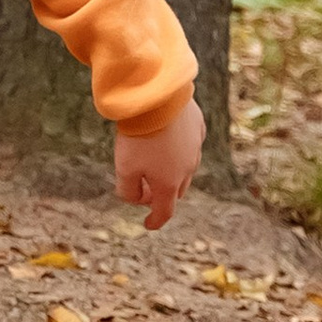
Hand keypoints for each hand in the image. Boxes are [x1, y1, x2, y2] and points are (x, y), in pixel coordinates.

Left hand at [114, 98, 204, 231]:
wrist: (158, 97)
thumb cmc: (138, 136)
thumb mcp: (124, 168)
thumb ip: (127, 190)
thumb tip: (135, 199)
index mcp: (169, 183)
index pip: (164, 211)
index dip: (155, 220)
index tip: (148, 224)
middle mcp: (188, 168)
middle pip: (176, 190)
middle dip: (161, 194)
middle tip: (145, 190)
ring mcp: (196, 147)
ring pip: (185, 167)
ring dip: (171, 171)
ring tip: (154, 163)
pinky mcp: (197, 127)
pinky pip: (190, 143)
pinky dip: (178, 148)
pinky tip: (167, 140)